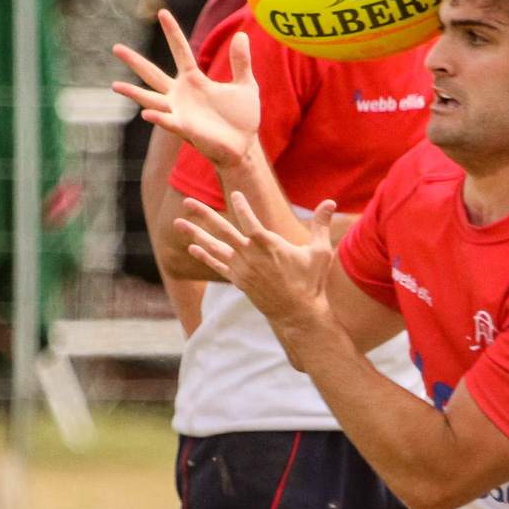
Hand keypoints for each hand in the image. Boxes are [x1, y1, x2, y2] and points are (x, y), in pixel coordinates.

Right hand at [112, 9, 259, 168]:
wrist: (244, 146)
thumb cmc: (241, 118)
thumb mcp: (245, 85)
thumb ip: (241, 62)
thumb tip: (241, 35)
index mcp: (194, 80)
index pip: (181, 50)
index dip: (172, 32)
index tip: (163, 12)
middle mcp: (181, 94)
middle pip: (153, 73)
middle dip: (135, 61)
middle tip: (116, 48)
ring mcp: (180, 112)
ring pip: (151, 99)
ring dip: (133, 92)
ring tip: (115, 85)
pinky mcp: (185, 128)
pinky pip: (168, 122)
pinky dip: (158, 118)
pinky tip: (146, 114)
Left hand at [175, 194, 338, 365]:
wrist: (299, 314)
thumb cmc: (311, 282)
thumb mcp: (319, 252)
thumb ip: (321, 225)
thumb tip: (330, 202)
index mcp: (270, 247)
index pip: (251, 222)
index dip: (242, 207)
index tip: (234, 194)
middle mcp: (251, 257)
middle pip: (223, 231)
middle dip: (204, 215)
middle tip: (187, 201)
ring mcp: (242, 270)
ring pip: (214, 248)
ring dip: (196, 234)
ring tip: (178, 222)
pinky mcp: (239, 281)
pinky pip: (218, 266)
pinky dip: (205, 256)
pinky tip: (192, 247)